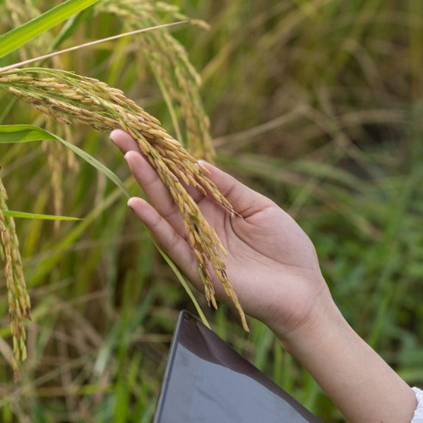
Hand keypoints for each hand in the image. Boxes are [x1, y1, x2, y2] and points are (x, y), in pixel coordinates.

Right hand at [110, 130, 331, 340]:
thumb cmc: (287, 248)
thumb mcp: (260, 208)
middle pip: (166, 189)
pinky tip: (138, 203)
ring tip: (129, 157)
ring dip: (146, 185)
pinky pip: (173, 243)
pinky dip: (155, 224)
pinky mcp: (199, 268)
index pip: (184, 177)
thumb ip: (229, 188)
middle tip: (119, 135)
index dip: (166, 156)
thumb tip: (196, 162)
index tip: (144, 131)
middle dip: (144, 162)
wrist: (303, 291)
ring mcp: (198, 245)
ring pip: (164, 211)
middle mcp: (201, 224)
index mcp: (216, 207)